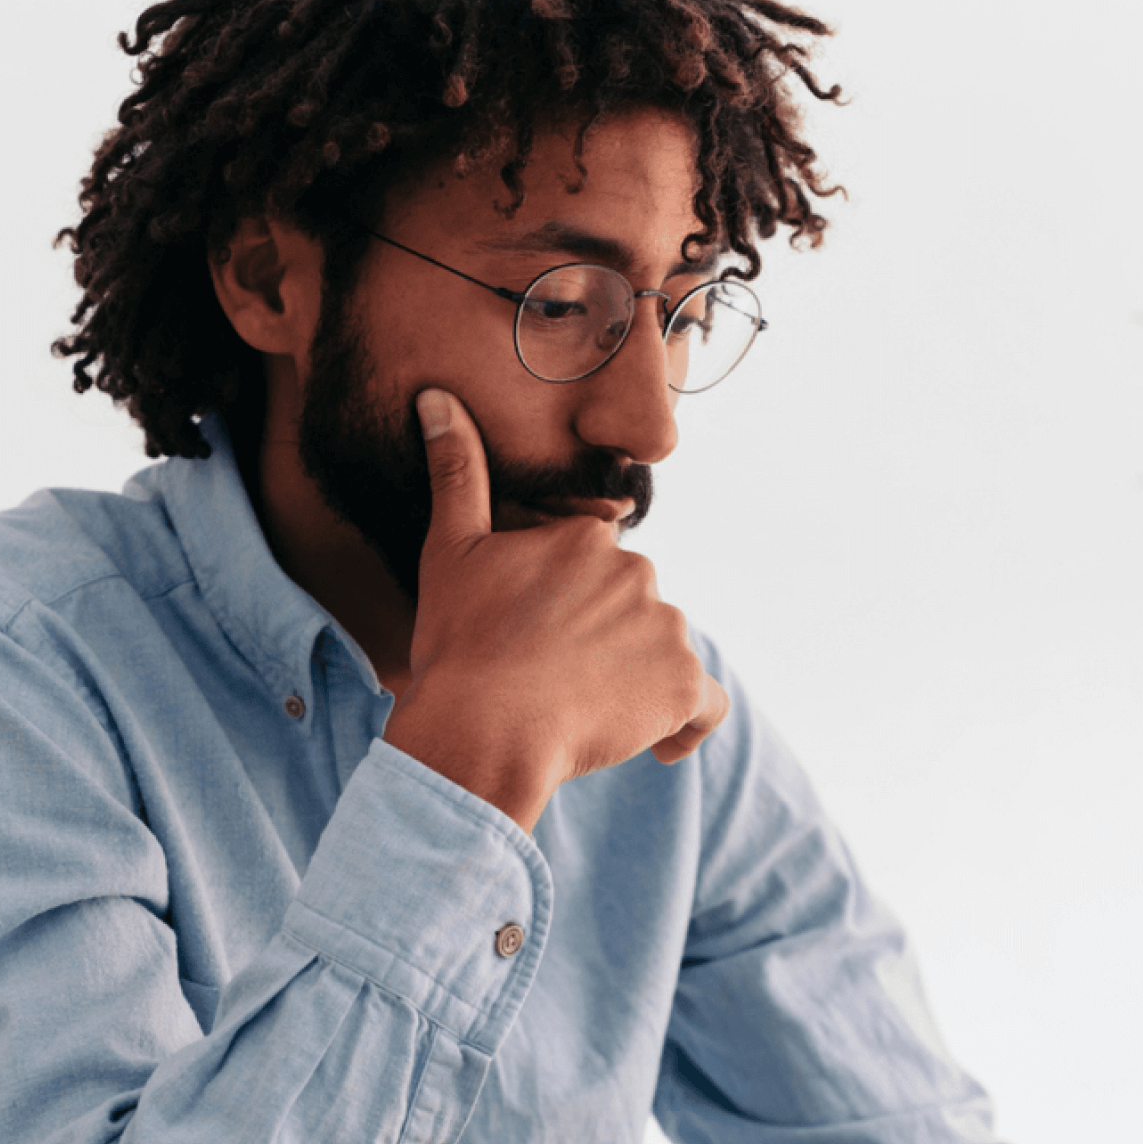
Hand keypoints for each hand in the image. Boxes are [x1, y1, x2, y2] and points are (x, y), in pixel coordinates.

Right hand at [383, 389, 729, 829]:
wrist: (482, 727)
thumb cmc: (459, 644)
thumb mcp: (450, 551)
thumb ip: (457, 473)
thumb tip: (437, 398)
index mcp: (589, 538)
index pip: (598, 573)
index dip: (571, 609)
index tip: (540, 637)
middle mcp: (639, 573)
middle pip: (634, 611)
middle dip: (605, 642)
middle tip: (553, 682)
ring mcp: (666, 628)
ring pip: (664, 653)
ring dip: (638, 681)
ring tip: (583, 714)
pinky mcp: (683, 683)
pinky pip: (705, 704)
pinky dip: (685, 723)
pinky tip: (658, 745)